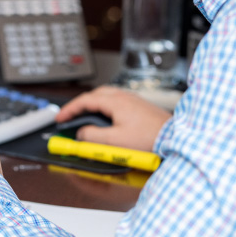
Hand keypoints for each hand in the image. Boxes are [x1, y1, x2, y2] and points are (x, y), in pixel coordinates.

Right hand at [55, 86, 171, 151]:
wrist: (174, 138)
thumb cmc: (149, 139)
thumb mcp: (115, 142)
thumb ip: (93, 137)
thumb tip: (81, 134)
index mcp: (115, 102)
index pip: (86, 100)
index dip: (70, 109)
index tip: (60, 118)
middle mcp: (124, 96)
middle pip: (95, 94)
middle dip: (80, 105)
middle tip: (70, 117)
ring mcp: (133, 100)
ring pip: (106, 96)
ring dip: (92, 105)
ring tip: (85, 118)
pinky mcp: (139, 107)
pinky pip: (116, 101)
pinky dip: (104, 107)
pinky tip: (105, 119)